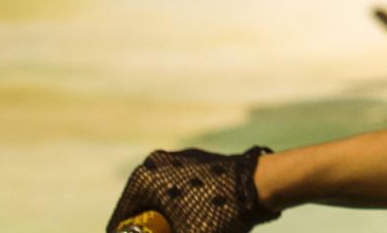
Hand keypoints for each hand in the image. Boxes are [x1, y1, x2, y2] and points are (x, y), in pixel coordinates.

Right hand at [107, 148, 277, 232]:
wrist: (264, 183)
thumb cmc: (222, 212)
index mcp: (144, 177)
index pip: (121, 219)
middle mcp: (157, 163)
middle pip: (141, 209)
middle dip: (149, 230)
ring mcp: (179, 160)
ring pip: (161, 201)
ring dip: (165, 221)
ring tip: (184, 228)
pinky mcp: (199, 163)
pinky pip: (179, 192)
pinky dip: (181, 210)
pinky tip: (195, 222)